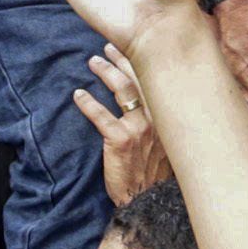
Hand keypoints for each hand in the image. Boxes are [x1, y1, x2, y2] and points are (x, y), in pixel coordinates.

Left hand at [75, 45, 170, 205]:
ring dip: (106, 72)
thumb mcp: (168, 145)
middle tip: (108, 47)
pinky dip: (88, 103)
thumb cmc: (155, 174)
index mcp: (169, 117)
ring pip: (122, 89)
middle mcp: (158, 118)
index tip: (131, 47)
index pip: (156, 80)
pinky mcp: (120, 140)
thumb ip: (162, 123)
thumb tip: (153, 102)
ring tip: (93, 62)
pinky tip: (78, 95)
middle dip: (122, 58)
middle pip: (139, 77)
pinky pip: (101, 115)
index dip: (143, 61)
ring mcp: (140, 129)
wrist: (147, 201)